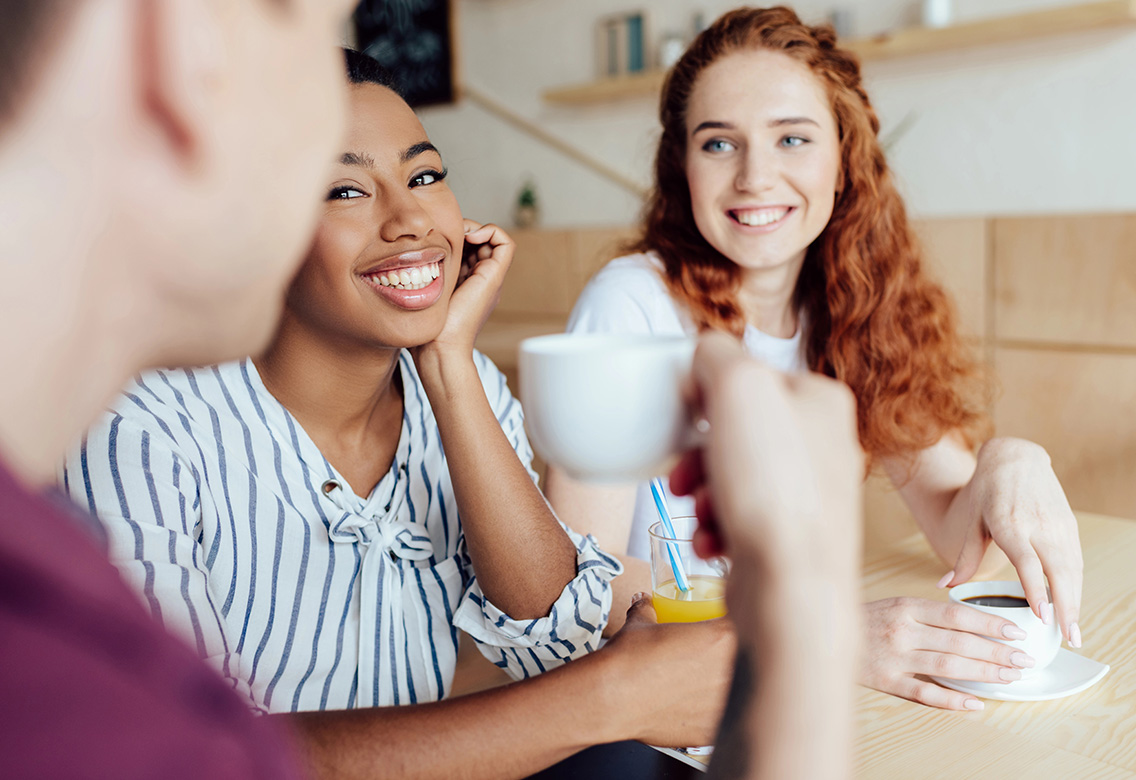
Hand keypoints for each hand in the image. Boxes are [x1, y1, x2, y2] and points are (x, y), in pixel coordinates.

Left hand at [414, 220, 512, 359]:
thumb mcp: (420, 294)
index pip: (466, 248)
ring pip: (493, 239)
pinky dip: (491, 231)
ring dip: (475, 227)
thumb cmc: (426, 330)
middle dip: (464, 228)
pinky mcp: (494, 278)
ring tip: (457, 234)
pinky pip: (505, 243)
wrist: (439, 349)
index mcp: (464, 283)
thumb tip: (402, 259)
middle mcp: (480, 279)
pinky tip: (469, 237)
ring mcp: (489, 278)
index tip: (436, 237)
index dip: (455, 235)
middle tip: (445, 233)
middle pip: (479, 241)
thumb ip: (418, 279)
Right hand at [602, 593, 733, 746]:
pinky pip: (719, 722)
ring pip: (737, 694)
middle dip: (731, 659)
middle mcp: (730, 671)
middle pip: (748, 661)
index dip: (735, 626)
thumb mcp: (640, 623)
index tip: (723, 630)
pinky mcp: (712, 732)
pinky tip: (690, 709)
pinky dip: (709, 715)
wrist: (611, 699)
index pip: (747, 624)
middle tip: (709, 659)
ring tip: (697, 686)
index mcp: (721, 638)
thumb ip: (648, 609)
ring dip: (723, 688)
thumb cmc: (628, 660)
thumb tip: (645, 603)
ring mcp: (724, 705)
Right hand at [669, 332, 862, 579]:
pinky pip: (737, 518)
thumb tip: (706, 358)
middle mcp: (825, 444)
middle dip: (698, 453)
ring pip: (732, 475)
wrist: (794, 588)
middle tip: (682, 473)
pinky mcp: (793, 537)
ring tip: (697, 511)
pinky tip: (712, 540)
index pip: (749, 375)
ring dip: (701, 492)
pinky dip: (714, 527)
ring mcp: (812, 494)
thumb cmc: (774, 490)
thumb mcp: (738, 387)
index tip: (688, 418)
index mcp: (822, 399)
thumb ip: (717, 353)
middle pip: (737, 429)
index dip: (707, 395)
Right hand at [860, 597, 1034, 710]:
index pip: (957, 615)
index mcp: (906, 607)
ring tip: (1008, 677)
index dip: (990, 624)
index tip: (1015, 632)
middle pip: (959, 642)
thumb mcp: (894, 605)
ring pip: (948, 667)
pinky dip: (952, 700)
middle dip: (996, 652)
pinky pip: (924, 693)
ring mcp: (894, 657)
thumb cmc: (865, 620)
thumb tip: (972, 623)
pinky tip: (976, 703)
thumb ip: (928, 614)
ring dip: (983, 673)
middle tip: (1023, 659)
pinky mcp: (885, 681)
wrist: (820, 632)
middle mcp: (902, 630)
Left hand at [941, 438, 1082, 645]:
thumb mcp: (972, 522)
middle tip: (1070, 639)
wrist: (1016, 458)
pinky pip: (1075, 562)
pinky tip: (1073, 606)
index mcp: (1011, 525)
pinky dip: (1076, 586)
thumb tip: (946, 586)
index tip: (1044, 617)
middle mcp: (1039, 526)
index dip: (1037, 590)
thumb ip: (965, 558)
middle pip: (1059, 571)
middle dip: (1067, 607)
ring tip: (1074, 632)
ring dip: (1076, 601)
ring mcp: (1058, 526)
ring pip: (1073, 569)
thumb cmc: (989, 492)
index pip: (1029, 563)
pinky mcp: (1069, 526)